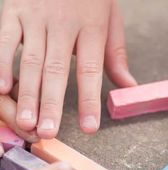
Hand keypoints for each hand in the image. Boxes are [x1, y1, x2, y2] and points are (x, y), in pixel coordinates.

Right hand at [0, 0, 136, 137]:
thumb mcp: (110, 17)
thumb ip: (115, 54)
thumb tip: (129, 87)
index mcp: (91, 25)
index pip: (90, 70)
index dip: (89, 100)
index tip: (89, 128)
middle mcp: (63, 23)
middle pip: (56, 70)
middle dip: (51, 104)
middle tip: (48, 133)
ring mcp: (36, 16)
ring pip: (30, 61)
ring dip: (28, 94)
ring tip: (27, 122)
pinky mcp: (14, 9)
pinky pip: (5, 38)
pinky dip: (2, 62)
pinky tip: (2, 87)